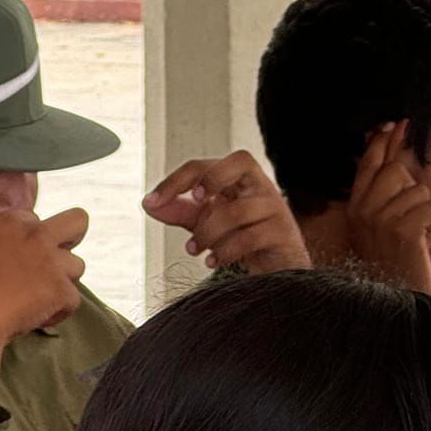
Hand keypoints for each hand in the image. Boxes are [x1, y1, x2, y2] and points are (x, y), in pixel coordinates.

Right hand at [0, 208, 87, 350]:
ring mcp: (52, 262)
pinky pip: (72, 301)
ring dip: (62, 282)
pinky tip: (32, 320)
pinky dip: (56, 313)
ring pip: (78, 266)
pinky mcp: (61, 289)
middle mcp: (36, 236)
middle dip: (74, 236)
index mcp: (9, 223)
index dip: (27, 239)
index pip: (34, 219)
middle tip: (57, 259)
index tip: (14, 258)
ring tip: (36, 299)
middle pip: (78, 220)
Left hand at [144, 150, 309, 272]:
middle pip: (241, 161)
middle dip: (212, 178)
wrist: (278, 269)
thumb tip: (148, 203)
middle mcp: (260, 188)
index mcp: (239, 180)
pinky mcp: (283, 234)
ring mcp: (275, 209)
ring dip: (208, 232)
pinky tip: (213, 261)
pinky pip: (251, 238)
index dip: (178, 179)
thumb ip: (180, 212)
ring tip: (195, 249)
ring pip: (238, 211)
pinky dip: (225, 251)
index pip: (207, 165)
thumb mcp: (207, 222)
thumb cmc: (243, 239)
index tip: (154, 200)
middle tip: (195, 201)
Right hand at [344, 122, 430, 293]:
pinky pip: (429, 207)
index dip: (382, 142)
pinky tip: (423, 244)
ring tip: (416, 237)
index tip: (393, 123)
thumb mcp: (382, 226)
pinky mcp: (401, 230)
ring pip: (417, 189)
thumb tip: (394, 158)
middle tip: (410, 220)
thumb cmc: (396, 261)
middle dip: (412, 190)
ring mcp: (380, 220)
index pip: (369, 164)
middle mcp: (363, 211)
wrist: (399, 299)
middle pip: (396, 170)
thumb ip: (384, 194)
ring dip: (426, 212)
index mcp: (356, 207)